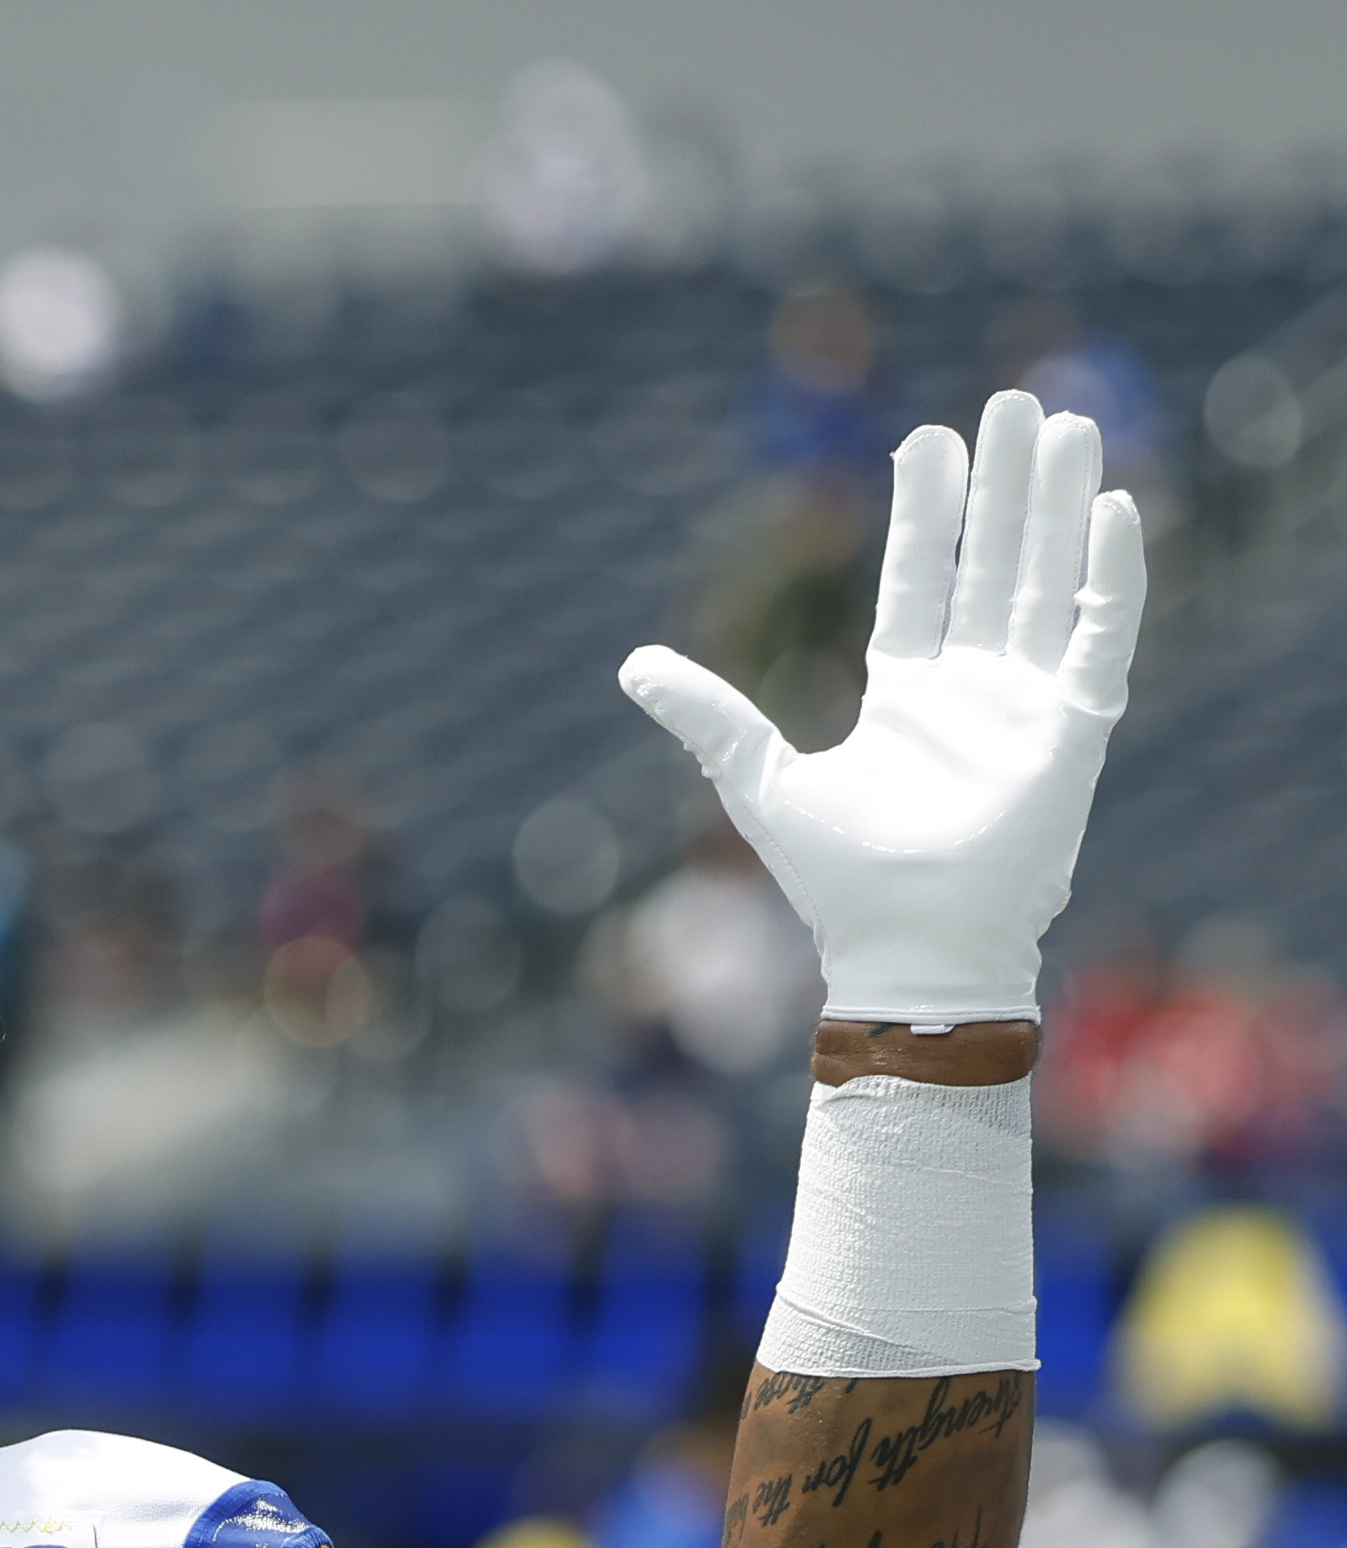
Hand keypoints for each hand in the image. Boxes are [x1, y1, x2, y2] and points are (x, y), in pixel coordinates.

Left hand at [617, 390, 1144, 1025]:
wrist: (908, 950)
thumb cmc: (840, 883)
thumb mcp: (761, 781)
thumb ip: (709, 716)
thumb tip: (631, 662)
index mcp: (906, 697)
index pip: (920, 582)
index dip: (926, 513)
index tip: (927, 439)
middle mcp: (972, 691)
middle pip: (992, 565)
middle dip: (1002, 488)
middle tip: (1012, 403)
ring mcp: (1026, 705)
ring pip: (1047, 582)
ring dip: (1057, 508)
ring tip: (1063, 427)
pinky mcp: (1074, 729)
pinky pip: (1100, 635)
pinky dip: (1109, 574)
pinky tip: (1110, 509)